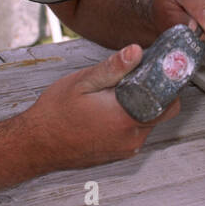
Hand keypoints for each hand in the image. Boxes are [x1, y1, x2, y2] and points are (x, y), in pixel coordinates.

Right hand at [20, 44, 180, 172]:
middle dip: (154, 93)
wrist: (35, 144)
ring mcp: (126, 149)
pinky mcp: (119, 154)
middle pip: (162, 112)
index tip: (161, 68)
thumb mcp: (82, 82)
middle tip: (135, 78)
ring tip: (115, 95)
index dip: (168, 82)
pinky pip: (135, 132)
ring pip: (148, 122)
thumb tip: (136, 51)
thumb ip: (113, 68)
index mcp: (126, 118)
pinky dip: (130, 119)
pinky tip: (108, 110)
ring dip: (140, 106)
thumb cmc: (54, 114)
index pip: (169, 101)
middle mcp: (131, 138)